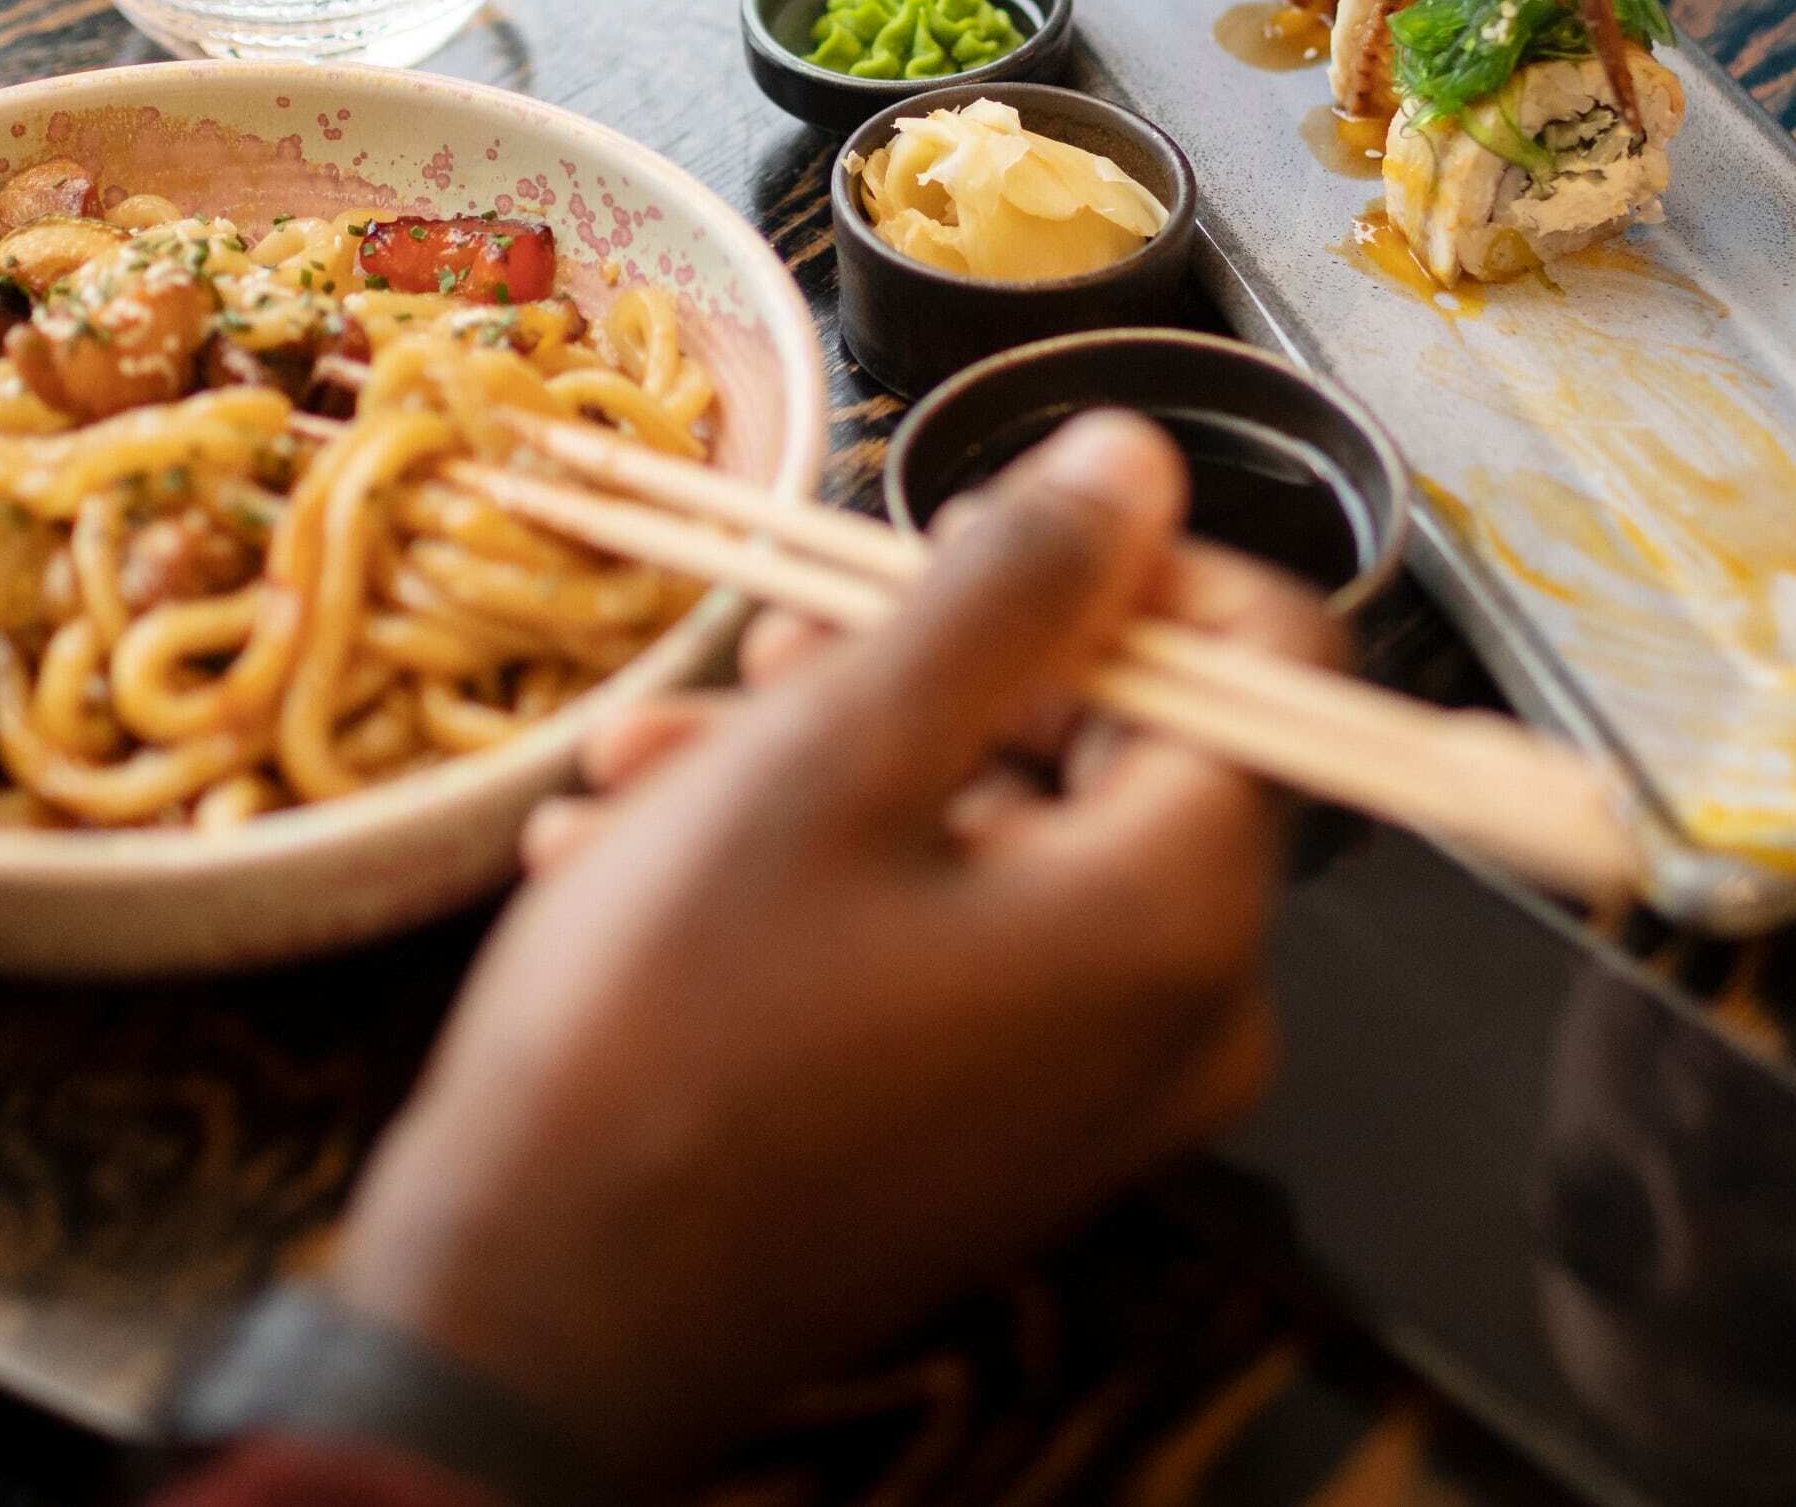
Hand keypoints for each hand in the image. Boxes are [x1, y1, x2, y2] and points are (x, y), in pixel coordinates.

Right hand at [326, 411, 1336, 1476]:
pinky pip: (949, 947)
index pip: (1265, 652)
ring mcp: (1088, 1091)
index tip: (955, 535)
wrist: (530, 1328)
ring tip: (645, 770)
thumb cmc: (668, 1040)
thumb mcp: (833, 757)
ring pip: (996, 835)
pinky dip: (815, 882)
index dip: (1122, 561)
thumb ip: (1010, 595)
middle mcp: (1182, 1015)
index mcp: (1180, 913)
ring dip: (826, 767)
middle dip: (921, 666)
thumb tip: (1139, 467)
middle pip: (1112, 740)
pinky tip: (645, 863)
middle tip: (760, 643)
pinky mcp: (994, 1134)